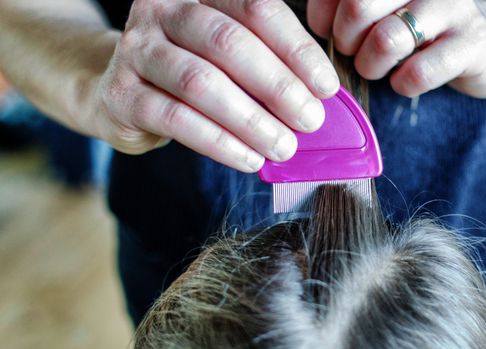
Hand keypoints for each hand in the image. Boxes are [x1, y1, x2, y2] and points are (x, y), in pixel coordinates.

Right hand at [91, 0, 339, 172]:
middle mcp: (163, 11)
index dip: (296, 49)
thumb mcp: (227, 60)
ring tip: (284, 146)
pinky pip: (177, 119)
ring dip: (251, 120)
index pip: (256, 10)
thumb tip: (317, 101)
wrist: (121, 93)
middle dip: (277, 86)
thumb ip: (266, 68)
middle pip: (228, 42)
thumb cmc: (191, 75)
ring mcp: (136, 50)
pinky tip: (249, 159)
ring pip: (201, 82)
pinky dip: (220, 143)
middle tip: (310, 120)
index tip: (326, 87)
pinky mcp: (121, 94)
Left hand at [307, 0, 485, 97]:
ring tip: (378, 68)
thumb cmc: (418, 28)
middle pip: (358, 7)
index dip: (322, 15)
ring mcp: (453, 7)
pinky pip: (419, 72)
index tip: (329, 31)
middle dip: (346, 40)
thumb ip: (346, 7)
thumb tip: (317, 24)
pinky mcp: (473, 43)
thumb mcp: (382, 9)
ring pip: (387, 40)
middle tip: (355, 51)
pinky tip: (407, 80)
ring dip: (371, 65)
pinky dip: (403, 85)